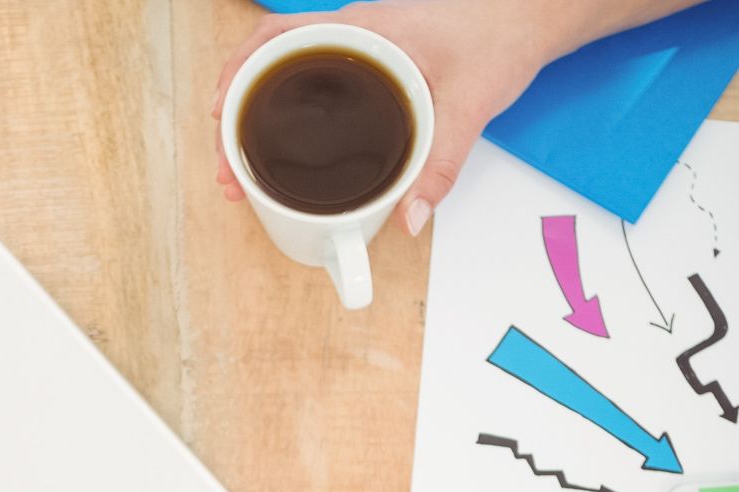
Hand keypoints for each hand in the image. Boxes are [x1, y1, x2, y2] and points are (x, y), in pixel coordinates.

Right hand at [212, 0, 552, 234]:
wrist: (523, 20)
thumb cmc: (496, 42)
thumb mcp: (470, 106)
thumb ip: (441, 166)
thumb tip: (410, 220)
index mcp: (363, 30)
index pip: (277, 38)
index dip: (239, 75)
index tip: (221, 116)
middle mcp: (351, 35)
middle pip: (266, 65)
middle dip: (235, 116)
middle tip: (227, 170)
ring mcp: (354, 50)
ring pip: (282, 78)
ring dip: (254, 121)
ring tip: (242, 172)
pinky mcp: (364, 67)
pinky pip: (306, 86)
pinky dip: (281, 117)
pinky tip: (277, 155)